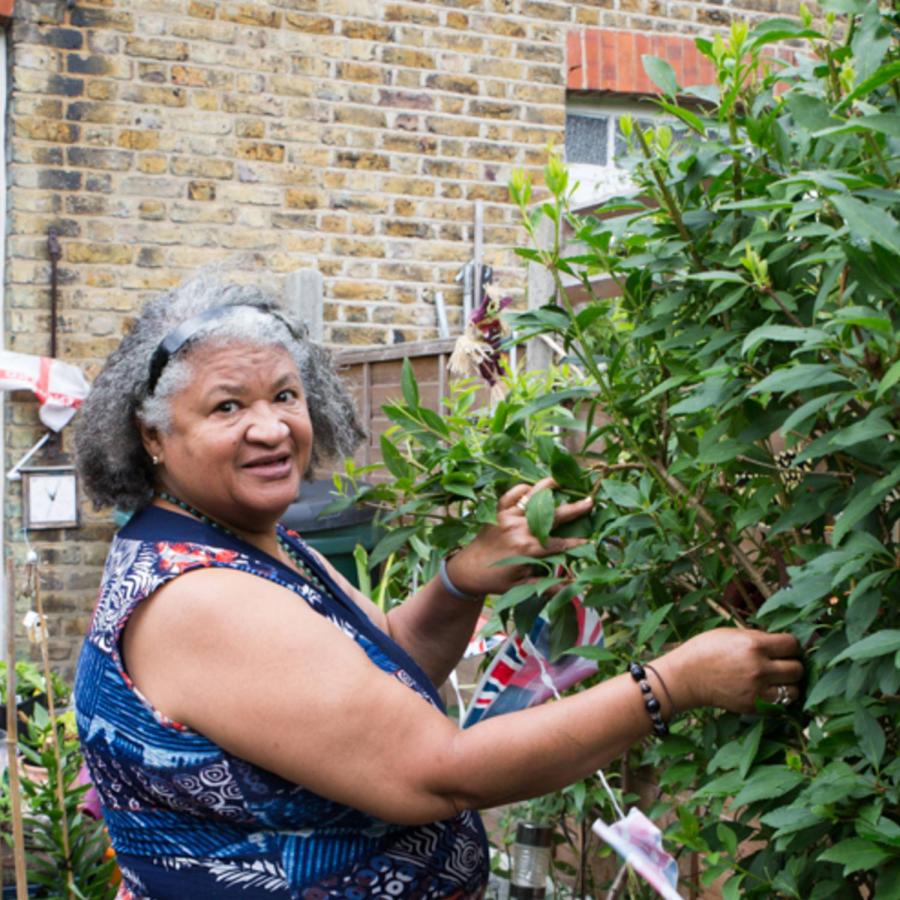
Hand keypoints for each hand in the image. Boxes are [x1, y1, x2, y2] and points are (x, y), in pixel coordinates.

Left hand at [445, 478, 593, 597]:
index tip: (591, 540)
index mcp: (527, 549)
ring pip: (532, 498)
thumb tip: (572, 587)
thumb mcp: (521, 587)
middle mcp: (519, 529)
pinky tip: (533, 489)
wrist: (466, 571)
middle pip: (552, 515)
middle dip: (574, 508)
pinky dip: (522, 489)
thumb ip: (546, 586)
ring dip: (547, 488)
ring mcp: (507, 517)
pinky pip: (511, 494)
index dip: (576, 543)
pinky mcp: (496, 511)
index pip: (559, 544)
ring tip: (562, 480)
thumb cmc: (495, 581)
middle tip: (590, 501)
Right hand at [657, 628, 803, 714]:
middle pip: (797, 669)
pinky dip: (777, 698)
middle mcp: (759, 668)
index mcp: (754, 645)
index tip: (784, 647)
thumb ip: (758, 637)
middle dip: (791, 664)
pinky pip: (780, 704)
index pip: (792, 644)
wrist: (686, 677)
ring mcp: (757, 690)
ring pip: (794, 690)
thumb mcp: (731, 634)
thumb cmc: (705, 649)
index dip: (790, 645)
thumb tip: (780, 643)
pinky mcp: (754, 706)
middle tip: (781, 663)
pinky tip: (767, 690)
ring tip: (777, 680)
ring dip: (788, 684)